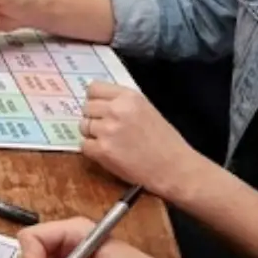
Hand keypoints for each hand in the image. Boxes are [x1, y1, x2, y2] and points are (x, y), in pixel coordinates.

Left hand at [80, 82, 203, 198]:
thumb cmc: (165, 141)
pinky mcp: (102, 150)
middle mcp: (116, 110)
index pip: (94, 88)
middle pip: (86, 107)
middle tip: (107, 129)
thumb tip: (99, 101)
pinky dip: (93, 150)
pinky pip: (84, 146)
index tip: (100, 108)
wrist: (175, 169)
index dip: (95, 99)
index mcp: (129, 97)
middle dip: (94, 118)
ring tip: (111, 142)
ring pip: (83, 126)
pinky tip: (109, 153)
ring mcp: (107, 130)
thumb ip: (123, 103)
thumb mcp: (147, 110)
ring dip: (92, 134)